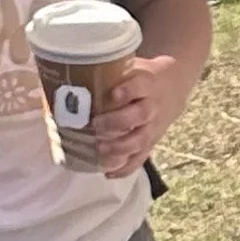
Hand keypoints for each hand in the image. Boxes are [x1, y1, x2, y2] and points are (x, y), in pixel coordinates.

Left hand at [86, 51, 183, 179]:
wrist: (171, 89)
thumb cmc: (141, 77)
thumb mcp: (132, 67)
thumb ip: (110, 72)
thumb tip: (68, 75)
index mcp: (146, 84)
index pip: (139, 87)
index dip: (127, 91)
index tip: (113, 95)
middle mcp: (152, 107)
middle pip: (139, 115)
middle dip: (118, 122)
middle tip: (97, 125)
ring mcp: (152, 127)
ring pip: (140, 140)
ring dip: (120, 147)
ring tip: (100, 149)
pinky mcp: (151, 143)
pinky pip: (140, 158)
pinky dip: (125, 168)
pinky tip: (108, 173)